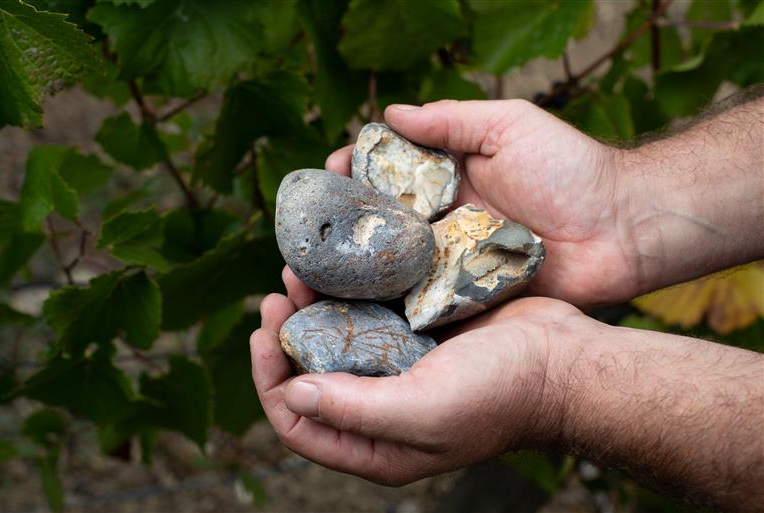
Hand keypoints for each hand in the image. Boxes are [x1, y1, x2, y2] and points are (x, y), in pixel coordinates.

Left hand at [250, 292, 588, 484]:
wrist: (561, 359)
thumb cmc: (500, 394)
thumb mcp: (423, 412)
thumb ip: (354, 410)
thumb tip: (291, 395)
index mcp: (378, 444)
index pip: (299, 423)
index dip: (270, 381)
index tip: (263, 335)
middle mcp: (383, 409)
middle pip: (311, 375)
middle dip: (286, 337)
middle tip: (278, 295)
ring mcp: (400, 368)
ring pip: (337, 340)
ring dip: (314, 308)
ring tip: (301, 272)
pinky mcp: (418, 334)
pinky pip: (370, 314)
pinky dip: (351, 293)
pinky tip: (344, 266)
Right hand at [322, 100, 638, 307]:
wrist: (622, 230)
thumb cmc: (571, 168)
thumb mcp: (508, 125)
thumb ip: (450, 120)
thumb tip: (390, 111)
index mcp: (448, 180)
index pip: (387, 175)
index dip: (354, 175)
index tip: (329, 176)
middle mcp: (442, 223)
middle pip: (380, 227)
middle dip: (342, 231)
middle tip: (307, 241)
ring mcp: (453, 264)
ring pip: (393, 270)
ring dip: (355, 275)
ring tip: (315, 281)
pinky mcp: (468, 300)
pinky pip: (423, 304)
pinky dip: (391, 308)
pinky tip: (355, 313)